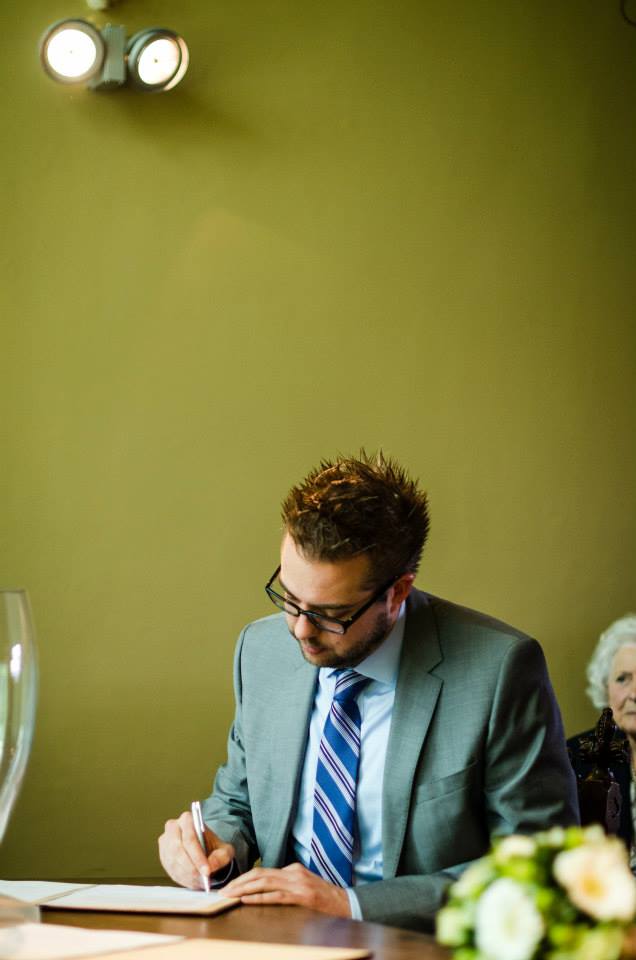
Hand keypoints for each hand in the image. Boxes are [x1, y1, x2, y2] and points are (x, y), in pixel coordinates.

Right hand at [158, 810, 234, 889]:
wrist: (205, 849)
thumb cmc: (213, 847)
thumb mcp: (224, 850)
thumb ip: (220, 857)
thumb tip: (210, 867)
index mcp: (187, 819)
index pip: (190, 838)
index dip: (197, 857)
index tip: (206, 871)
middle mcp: (173, 827)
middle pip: (177, 850)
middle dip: (190, 867)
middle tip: (202, 879)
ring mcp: (165, 842)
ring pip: (173, 861)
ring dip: (186, 874)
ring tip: (199, 881)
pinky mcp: (163, 855)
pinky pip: (170, 868)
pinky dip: (181, 878)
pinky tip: (192, 881)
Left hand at [224, 863, 350, 916]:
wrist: (346, 904)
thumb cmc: (324, 898)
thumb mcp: (304, 884)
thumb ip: (287, 883)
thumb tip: (266, 887)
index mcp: (292, 869)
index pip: (263, 871)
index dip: (244, 877)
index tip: (230, 886)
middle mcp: (293, 873)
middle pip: (260, 874)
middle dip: (239, 881)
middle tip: (223, 890)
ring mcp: (297, 884)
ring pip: (265, 882)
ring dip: (244, 888)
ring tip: (229, 895)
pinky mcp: (301, 897)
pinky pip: (276, 896)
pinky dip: (259, 897)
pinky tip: (247, 899)